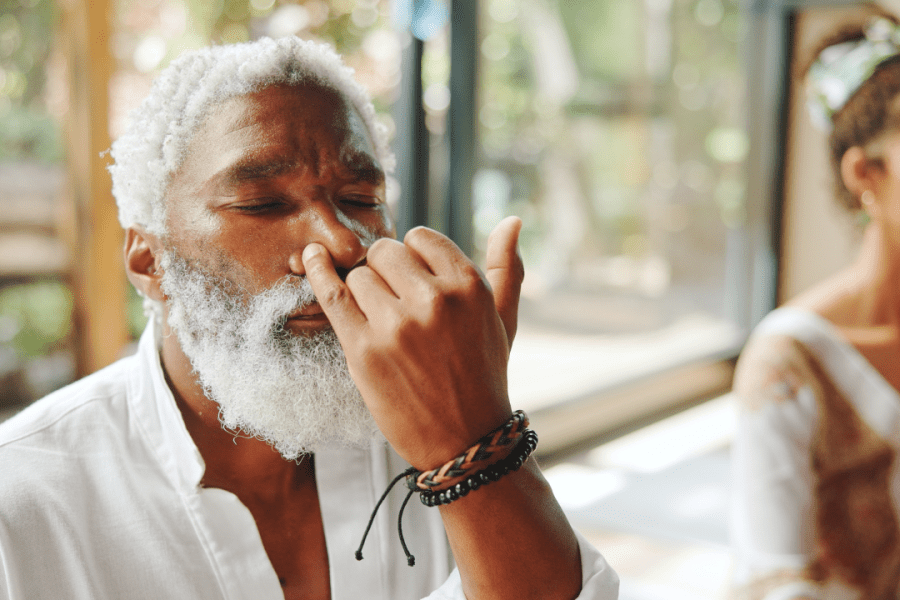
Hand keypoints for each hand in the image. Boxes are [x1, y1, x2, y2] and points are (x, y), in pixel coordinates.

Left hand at [302, 217, 524, 468]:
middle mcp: (434, 300)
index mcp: (469, 286)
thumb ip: (507, 265)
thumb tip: (512, 218)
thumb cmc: (484, 376)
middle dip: (385, 271)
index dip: (413, 257)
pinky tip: (311, 256)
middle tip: (395, 303)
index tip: (414, 280)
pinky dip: (317, 271)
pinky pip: (331, 295)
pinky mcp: (364, 351)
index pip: (420, 237)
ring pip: (358, 275)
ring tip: (382, 322)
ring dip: (363, 292)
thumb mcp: (503, 319)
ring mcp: (397, 325)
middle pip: (384, 252)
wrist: (465, 442)